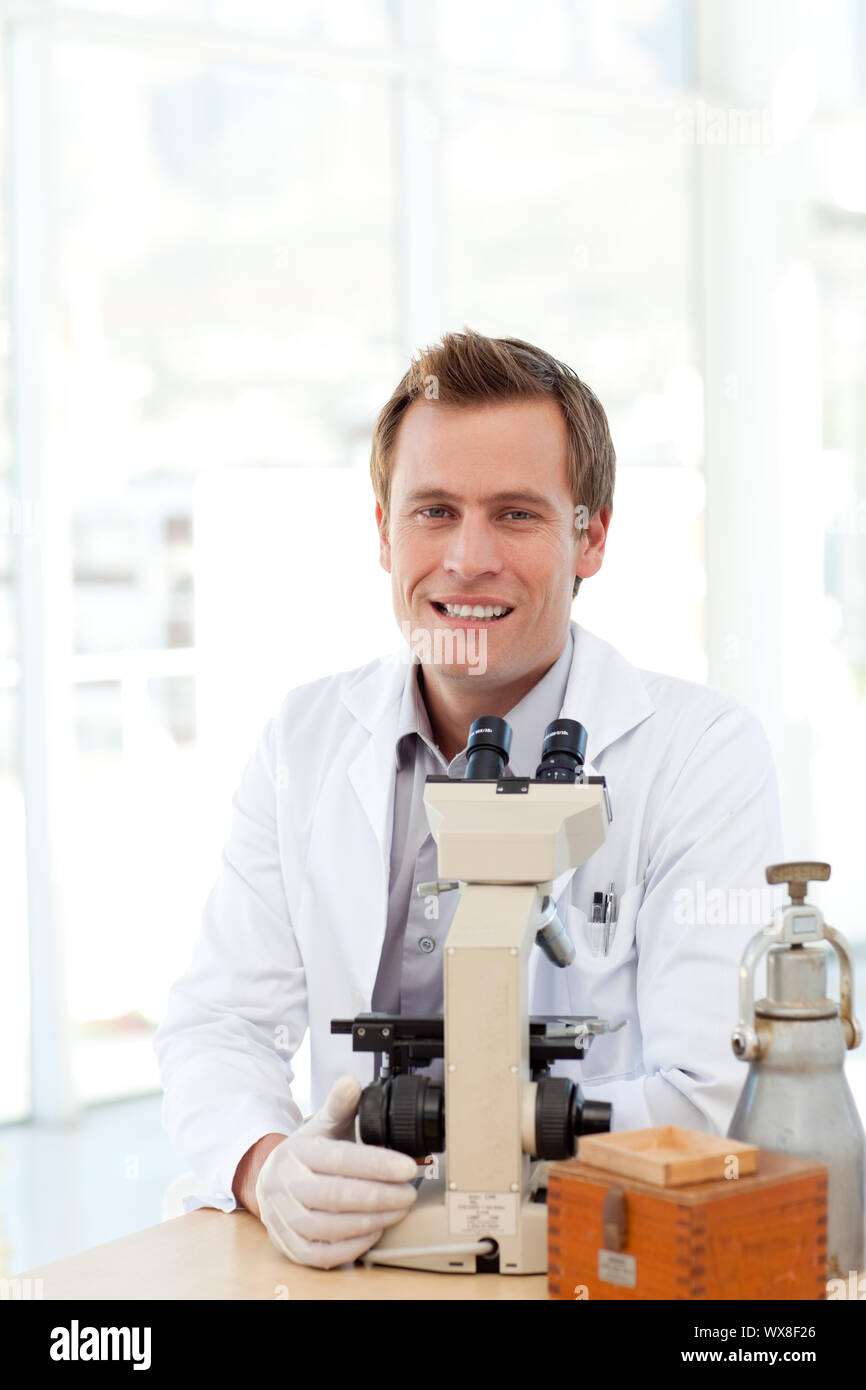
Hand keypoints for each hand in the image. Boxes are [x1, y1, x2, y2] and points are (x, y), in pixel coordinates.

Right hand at [255, 1075, 418, 1268]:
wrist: (270, 1181)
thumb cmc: (305, 1155)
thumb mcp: (321, 1125)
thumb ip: (339, 1105)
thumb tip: (351, 1083)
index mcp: (295, 1152)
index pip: (339, 1159)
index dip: (376, 1164)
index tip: (407, 1167)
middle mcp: (284, 1186)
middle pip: (337, 1195)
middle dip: (381, 1195)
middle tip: (409, 1192)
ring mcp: (283, 1219)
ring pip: (330, 1227)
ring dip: (371, 1220)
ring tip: (399, 1210)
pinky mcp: (288, 1245)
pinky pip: (321, 1255)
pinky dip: (351, 1247)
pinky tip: (374, 1232)